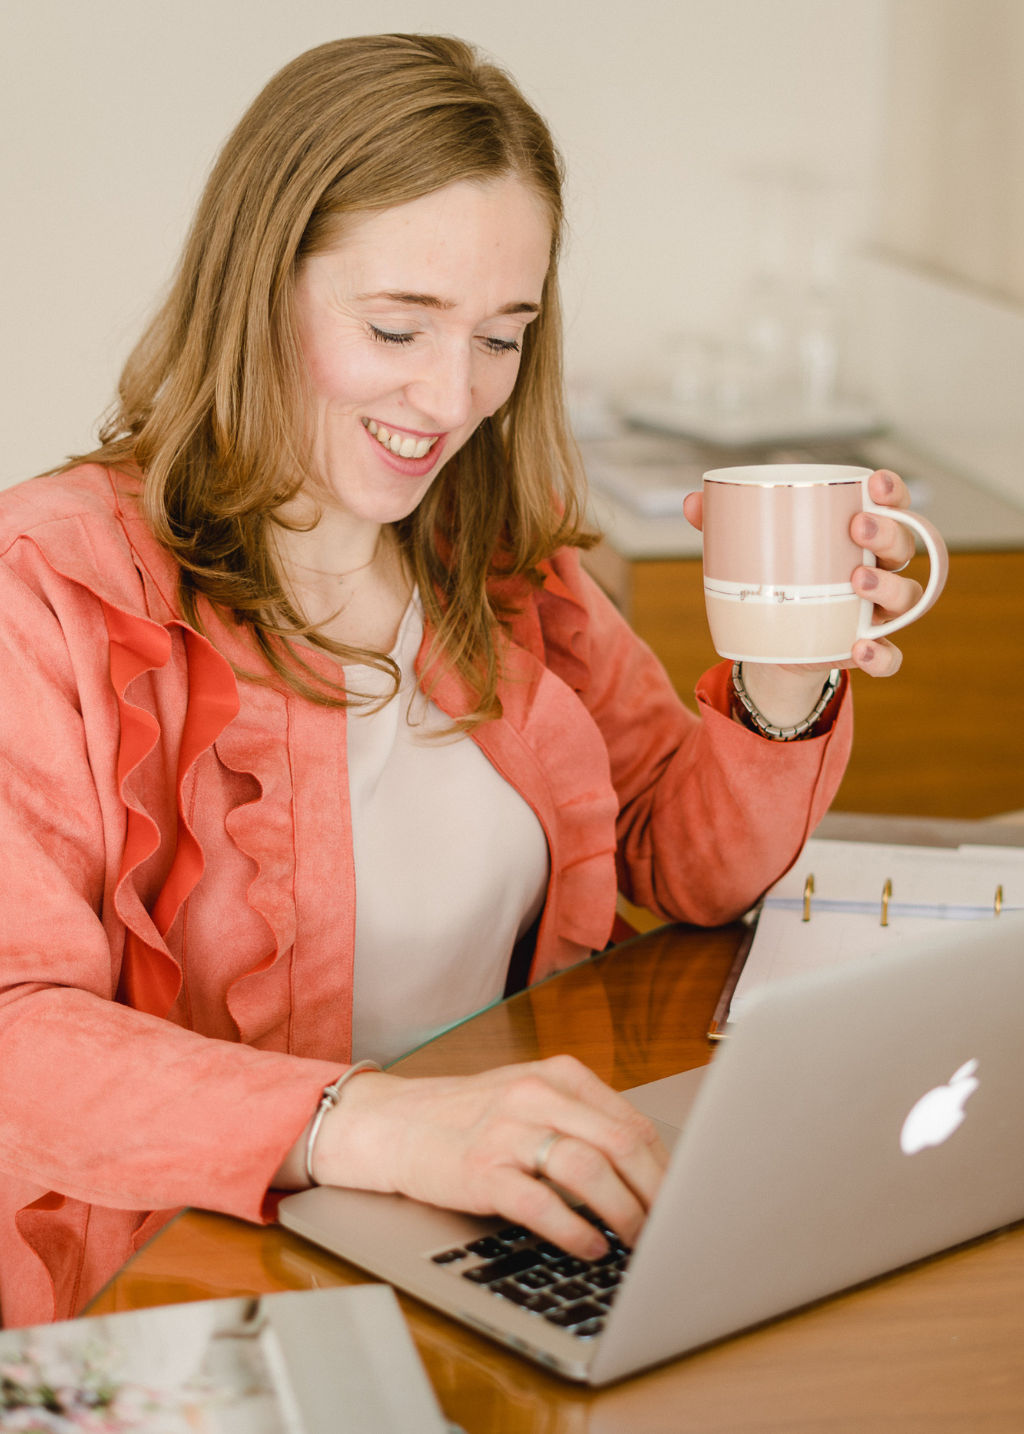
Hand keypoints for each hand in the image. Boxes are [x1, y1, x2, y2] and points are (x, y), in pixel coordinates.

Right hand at [309, 1056, 668, 1258]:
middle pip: (620, 1142)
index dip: (666, 1167)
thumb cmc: (469, 1116)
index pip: (631, 1122)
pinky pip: (540, 1203)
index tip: (684, 1199)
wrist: (392, 1123)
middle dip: (657, 1191)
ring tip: (636, 1240)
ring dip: (622, 1212)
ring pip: (587, 1169)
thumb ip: (582, 1120)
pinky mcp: (481, 1170)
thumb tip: (649, 1169)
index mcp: (558, 1075)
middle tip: (672, 1226)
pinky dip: (574, 1229)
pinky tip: (589, 1246)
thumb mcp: (530, 1098)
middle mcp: (536, 1096)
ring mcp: (507, 1132)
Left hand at [683, 469, 919, 725]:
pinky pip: (891, 656)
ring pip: (908, 597)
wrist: (773, 642)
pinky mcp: (867, 649)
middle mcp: (880, 569)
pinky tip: (860, 648)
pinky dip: (883, 654)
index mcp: (860, 536)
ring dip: (889, 586)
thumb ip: (726, 526)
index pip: (893, 506)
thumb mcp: (752, 551)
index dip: (893, 493)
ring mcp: (877, 612)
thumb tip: (691, 502)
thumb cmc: (775, 579)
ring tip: (856, 580)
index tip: (876, 483)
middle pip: (905, 546)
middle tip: (857, 528)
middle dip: (888, 533)